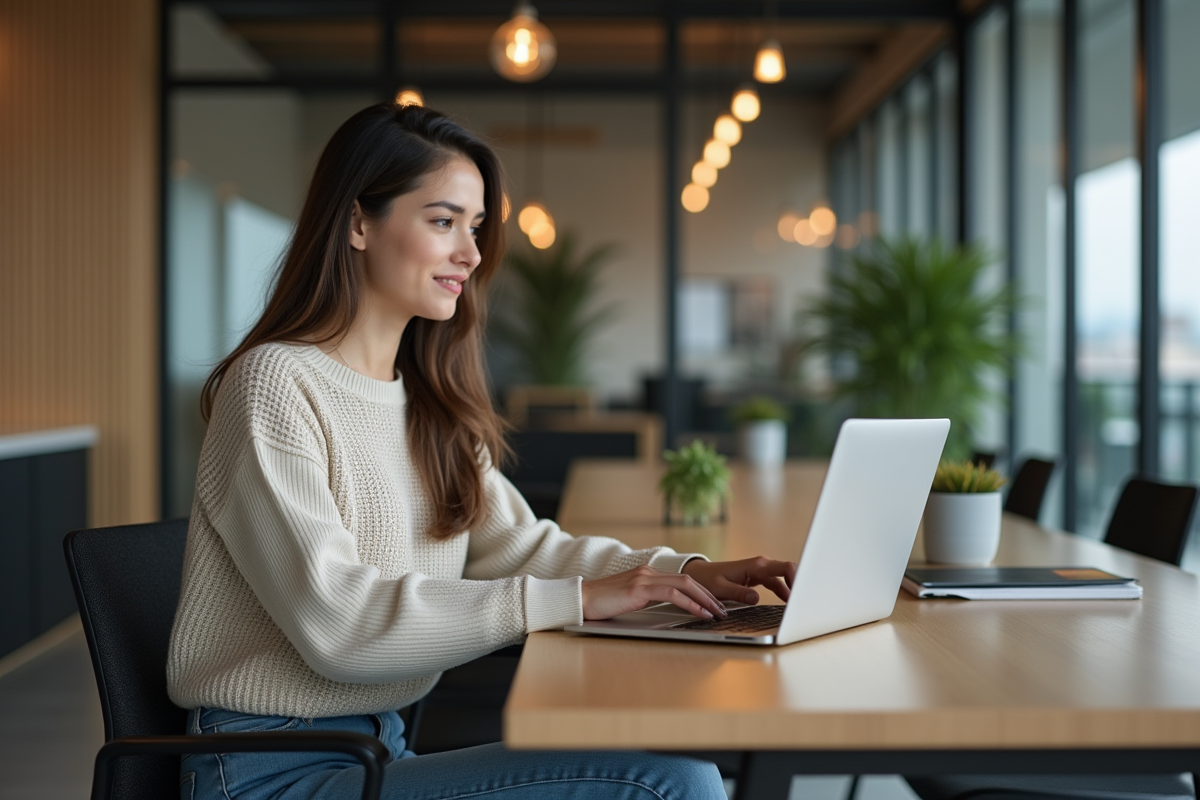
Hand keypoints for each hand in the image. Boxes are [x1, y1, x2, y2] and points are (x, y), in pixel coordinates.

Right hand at [581, 565, 727, 620]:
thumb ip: (648, 599)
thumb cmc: (602, 604)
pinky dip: (690, 603)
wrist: (580, 599)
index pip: (682, 579)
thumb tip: (669, 609)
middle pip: (688, 580)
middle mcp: (648, 571)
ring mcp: (644, 578)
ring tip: (717, 613)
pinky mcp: (639, 588)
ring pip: (684, 584)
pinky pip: (672, 594)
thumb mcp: (630, 599)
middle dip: (709, 595)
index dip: (701, 591)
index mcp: (647, 574)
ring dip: (705, 599)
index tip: (713, 603)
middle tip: (723, 609)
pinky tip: (700, 613)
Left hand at [681, 556, 796, 605]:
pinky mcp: (758, 578)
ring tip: (800, 606)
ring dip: (793, 590)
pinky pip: (776, 584)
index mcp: (755, 565)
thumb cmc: (708, 580)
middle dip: (800, 583)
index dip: (797, 578)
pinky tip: (788, 603)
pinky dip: (784, 592)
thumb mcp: (721, 588)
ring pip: (784, 578)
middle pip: (788, 570)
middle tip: (806, 601)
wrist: (699, 574)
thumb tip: (756, 599)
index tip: (802, 593)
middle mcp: (761, 565)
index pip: (784, 567)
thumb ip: (739, 593)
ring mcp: (761, 571)